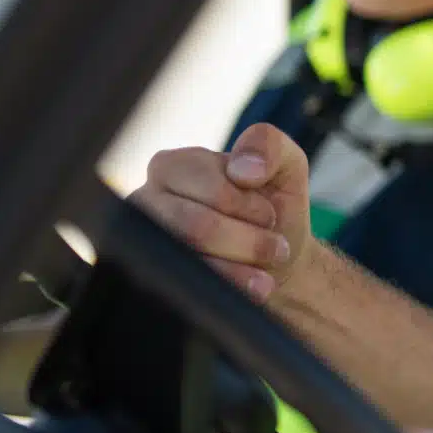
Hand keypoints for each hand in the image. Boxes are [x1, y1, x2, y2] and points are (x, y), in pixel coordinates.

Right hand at [130, 123, 313, 299]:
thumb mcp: (285, 165)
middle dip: (250, 241)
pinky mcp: (158, 278)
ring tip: (269, 267)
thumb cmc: (272, 206)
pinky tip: (255, 286)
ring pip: (192, 259)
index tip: (268, 214)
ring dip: (243, 265)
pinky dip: (232, 288)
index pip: (208, 188)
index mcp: (173, 166)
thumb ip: (268, 145)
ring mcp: (147, 244)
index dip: (248, 206)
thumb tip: (243, 168)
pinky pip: (190, 288)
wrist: (276, 260)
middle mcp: (147, 202)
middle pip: (196, 227)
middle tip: (276, 246)